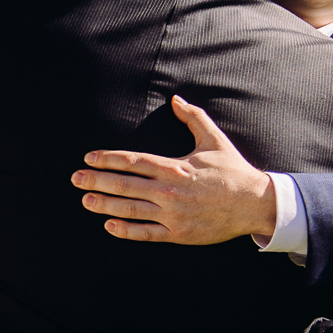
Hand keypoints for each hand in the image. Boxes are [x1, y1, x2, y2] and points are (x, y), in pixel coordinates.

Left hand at [70, 95, 275, 243]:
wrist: (256, 204)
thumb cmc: (233, 170)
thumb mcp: (214, 139)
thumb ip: (193, 118)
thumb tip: (176, 99)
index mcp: (174, 167)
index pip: (133, 161)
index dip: (108, 159)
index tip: (89, 157)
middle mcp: (170, 191)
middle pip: (124, 185)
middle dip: (97, 181)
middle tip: (76, 178)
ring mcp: (173, 214)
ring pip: (130, 210)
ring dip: (105, 205)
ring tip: (86, 200)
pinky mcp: (179, 233)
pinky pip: (146, 233)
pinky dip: (126, 231)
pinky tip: (109, 226)